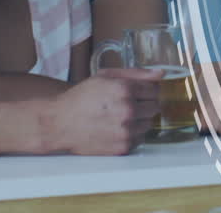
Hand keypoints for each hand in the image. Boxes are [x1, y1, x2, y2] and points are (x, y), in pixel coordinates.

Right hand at [48, 67, 163, 154]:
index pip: (155, 89)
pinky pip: (140, 139)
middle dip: (144, 104)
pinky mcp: (122, 147)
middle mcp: (127, 111)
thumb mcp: (106, 76)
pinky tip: (116, 128)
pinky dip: (132, 134)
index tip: (136, 92)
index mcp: (124, 89)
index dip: (146, 90)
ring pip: (149, 124)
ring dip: (139, 120)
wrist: (60, 123)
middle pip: (155, 107)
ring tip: (119, 117)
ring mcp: (126, 131)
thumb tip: (160, 74)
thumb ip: (136, 73)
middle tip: (127, 104)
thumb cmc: (81, 97)